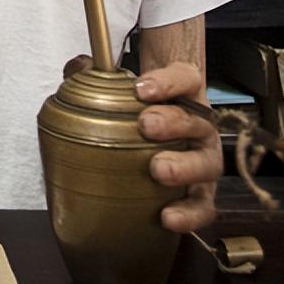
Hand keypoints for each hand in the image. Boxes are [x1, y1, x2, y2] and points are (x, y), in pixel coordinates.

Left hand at [60, 57, 220, 232]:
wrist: (162, 143)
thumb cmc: (142, 114)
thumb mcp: (122, 92)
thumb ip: (98, 78)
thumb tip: (77, 66)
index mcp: (184, 95)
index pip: (186, 78)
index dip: (168, 81)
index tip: (141, 88)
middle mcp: (199, 127)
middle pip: (197, 121)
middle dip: (174, 122)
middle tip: (147, 125)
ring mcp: (203, 160)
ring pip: (206, 163)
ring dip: (184, 166)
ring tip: (158, 169)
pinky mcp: (201, 194)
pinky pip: (203, 206)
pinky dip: (189, 213)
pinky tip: (168, 216)